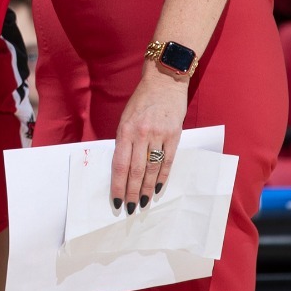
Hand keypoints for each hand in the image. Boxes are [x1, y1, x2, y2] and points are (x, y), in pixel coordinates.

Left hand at [112, 65, 187, 211]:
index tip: (116, 201)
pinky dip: (162, 177)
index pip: (119, 165)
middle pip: (135, 171)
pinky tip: (158, 189)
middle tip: (130, 209)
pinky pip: (168, 161)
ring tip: (143, 203)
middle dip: (132, 193)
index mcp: (125, 130)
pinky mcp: (174, 135)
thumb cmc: (142, 100)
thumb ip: (124, 140)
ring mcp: (158, 135)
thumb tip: (122, 167)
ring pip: (151, 169)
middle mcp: (140, 134)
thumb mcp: (126, 117)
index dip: (118, 185)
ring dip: (147, 189)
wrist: (164, 81)